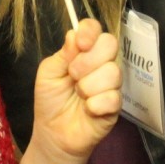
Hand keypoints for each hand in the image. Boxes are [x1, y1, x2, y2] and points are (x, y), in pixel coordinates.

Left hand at [27, 17, 121, 161]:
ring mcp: (111, 84)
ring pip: (112, 72)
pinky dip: (95, 105)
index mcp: (83, 52)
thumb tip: (75, 35)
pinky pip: (113, 97)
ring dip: (88, 86)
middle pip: (110, 44)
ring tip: (78, 96)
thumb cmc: (50, 100)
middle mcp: (101, 63)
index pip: (95, 29)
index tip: (80, 44)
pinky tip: (87, 110)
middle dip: (88, 60)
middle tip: (73, 75)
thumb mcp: (48, 73)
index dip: (90, 32)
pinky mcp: (116, 106)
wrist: (53, 134)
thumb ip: (63, 54)